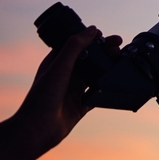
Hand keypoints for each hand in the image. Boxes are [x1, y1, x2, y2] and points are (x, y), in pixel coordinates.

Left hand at [0, 26, 122, 159]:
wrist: (37, 130)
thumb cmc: (42, 97)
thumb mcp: (59, 66)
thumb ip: (75, 47)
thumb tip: (92, 29)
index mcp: (57, 61)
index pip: (77, 44)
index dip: (92, 38)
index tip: (106, 36)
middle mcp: (66, 74)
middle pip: (89, 58)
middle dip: (104, 51)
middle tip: (118, 46)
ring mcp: (74, 89)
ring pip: (96, 74)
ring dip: (108, 67)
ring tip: (121, 60)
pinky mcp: (81, 105)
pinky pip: (98, 93)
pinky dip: (107, 87)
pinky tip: (116, 82)